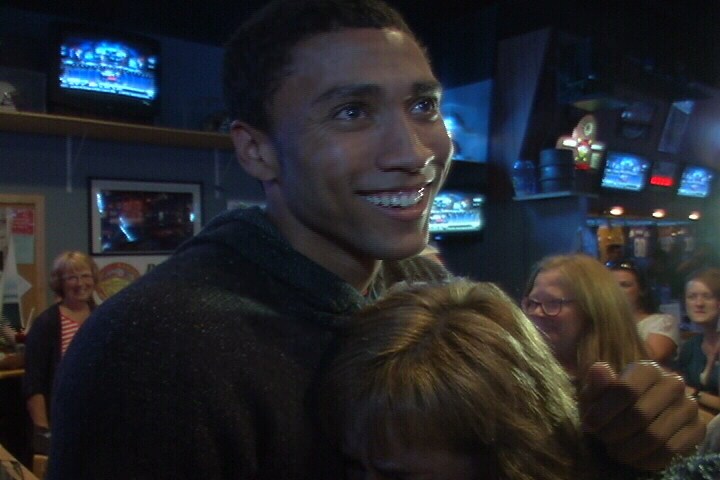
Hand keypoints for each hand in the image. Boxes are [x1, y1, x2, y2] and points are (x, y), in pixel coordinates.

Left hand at [579, 361, 704, 470]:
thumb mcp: (598, 394)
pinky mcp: (697, 428)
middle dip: (614, 432)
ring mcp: (688, 405)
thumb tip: (599, 369)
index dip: (604, 411)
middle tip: (603, 439)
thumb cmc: (613, 402)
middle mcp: (673, 383)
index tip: (589, 425)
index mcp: (647, 369)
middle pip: (640, 415)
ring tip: (615, 450)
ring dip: (629, 449)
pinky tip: (634, 458)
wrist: (640, 416)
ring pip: (655, 436)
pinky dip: (647, 459)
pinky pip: (671, 450)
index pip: (626, 390)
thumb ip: (598, 385)